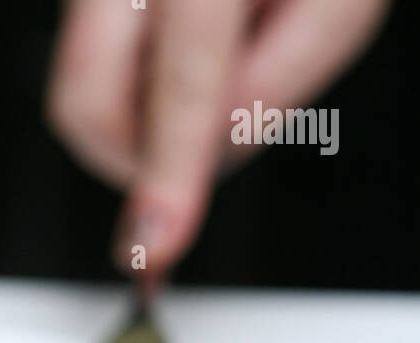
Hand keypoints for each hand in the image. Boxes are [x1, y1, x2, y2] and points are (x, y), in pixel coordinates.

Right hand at [47, 0, 390, 275]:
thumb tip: (208, 156)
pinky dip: (134, 91)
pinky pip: (90, 71)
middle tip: (192, 149)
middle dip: (135, 157)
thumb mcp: (339, 5)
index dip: (166, 172)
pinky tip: (178, 55)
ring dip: (139, 121)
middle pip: (86, 99)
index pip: (178, 82)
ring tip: (204, 70)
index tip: (153, 241)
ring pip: (81, 95)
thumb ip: (278, 85)